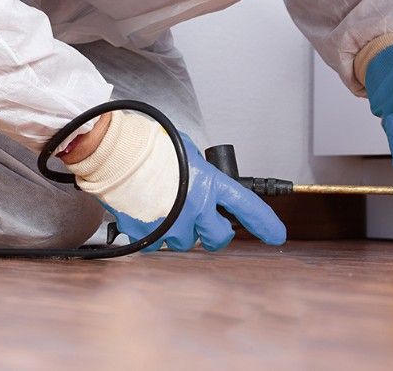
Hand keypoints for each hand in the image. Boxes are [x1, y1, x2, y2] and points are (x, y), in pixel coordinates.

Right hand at [66, 111, 285, 251]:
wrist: (116, 153)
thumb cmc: (149, 146)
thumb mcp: (185, 150)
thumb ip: (198, 170)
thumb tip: (198, 177)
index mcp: (210, 183)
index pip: (247, 206)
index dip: (265, 223)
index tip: (275, 235)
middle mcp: (196, 208)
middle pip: (218, 238)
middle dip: (213, 233)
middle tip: (202, 223)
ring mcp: (173, 225)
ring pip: (185, 243)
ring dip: (178, 231)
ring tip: (163, 206)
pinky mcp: (149, 236)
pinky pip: (157, 246)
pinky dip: (153, 235)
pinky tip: (146, 214)